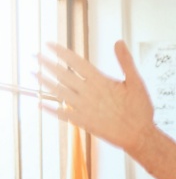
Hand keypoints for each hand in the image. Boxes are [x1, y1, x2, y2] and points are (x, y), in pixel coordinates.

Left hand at [37, 41, 155, 154]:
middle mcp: (88, 93)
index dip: (60, 52)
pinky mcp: (83, 122)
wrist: (139, 136)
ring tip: (33, 73)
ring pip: (59, 92)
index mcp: (100, 81)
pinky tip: (40, 104)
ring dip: (44, 82)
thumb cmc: (140, 111)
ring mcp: (83, 108)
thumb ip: (125, 61)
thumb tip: (119, 42)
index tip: (49, 45)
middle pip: (62, 74)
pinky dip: (50, 108)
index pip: (75, 61)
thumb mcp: (136, 83)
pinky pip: (62, 114)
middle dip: (46, 63)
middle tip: (35, 56)